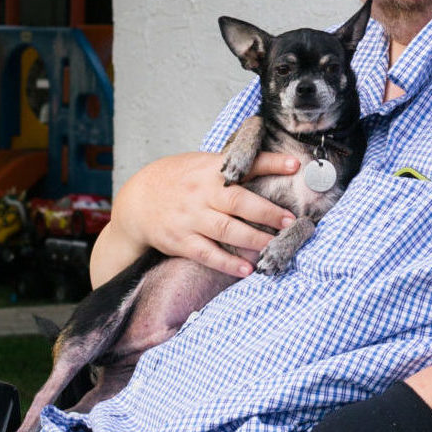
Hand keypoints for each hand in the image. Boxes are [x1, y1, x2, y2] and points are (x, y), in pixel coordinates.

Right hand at [100, 151, 299, 279]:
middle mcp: (201, 193)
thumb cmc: (178, 181)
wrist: (136, 202)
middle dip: (267, 212)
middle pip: (238, 202)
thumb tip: (275, 163)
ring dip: (253, 239)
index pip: (244, 163)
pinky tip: (247, 268)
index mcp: (209, 170)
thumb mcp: (201, 165)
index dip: (270, 163)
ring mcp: (190, 218)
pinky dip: (228, 263)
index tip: (295, 165)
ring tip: (275, 245)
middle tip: (290, 221)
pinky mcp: (181, 241)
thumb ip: (232, 166)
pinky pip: (207, 254)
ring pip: (226, 230)